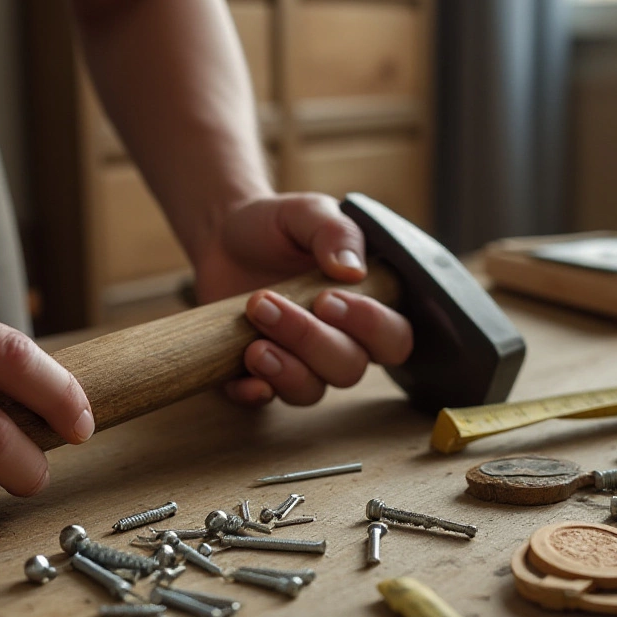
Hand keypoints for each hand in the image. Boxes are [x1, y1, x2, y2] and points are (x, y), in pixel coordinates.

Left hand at [192, 193, 412, 405]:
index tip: (326, 298)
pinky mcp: (258, 374)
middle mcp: (339, 343)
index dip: (370, 327)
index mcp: (365, 308)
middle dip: (310, 341)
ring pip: (310, 391)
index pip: (393, 339)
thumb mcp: (308, 213)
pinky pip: (262, 402)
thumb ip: (336, 233)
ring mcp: (299, 363)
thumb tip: (353, 270)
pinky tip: (244, 376)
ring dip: (284, 370)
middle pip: (348, 369)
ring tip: (253, 343)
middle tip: (266, 303)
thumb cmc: (277, 225)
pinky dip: (254, 394)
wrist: (224, 233)